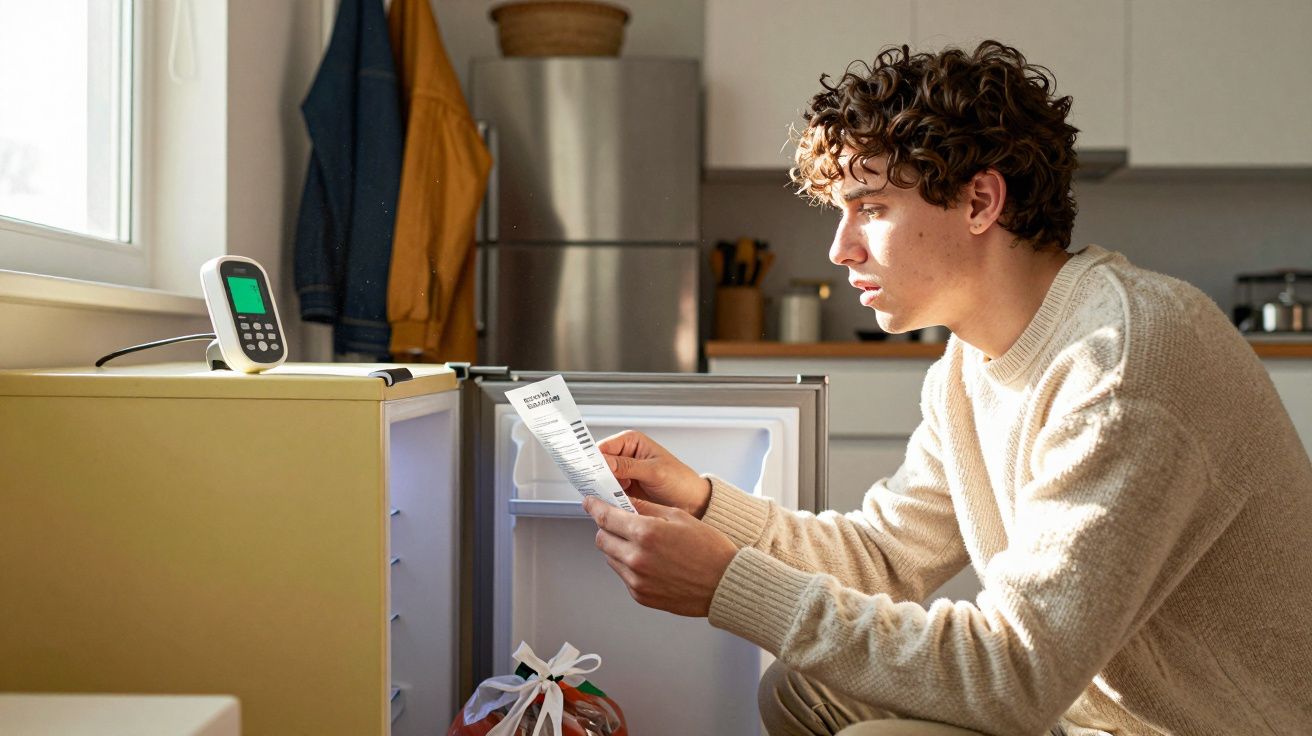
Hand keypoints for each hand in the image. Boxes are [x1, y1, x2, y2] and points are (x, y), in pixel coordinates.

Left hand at [583, 496, 737, 617]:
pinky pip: (623, 575)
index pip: (605, 518)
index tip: (590, 503)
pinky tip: (650, 561)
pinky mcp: (640, 595)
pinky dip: (629, 565)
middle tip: (621, 523)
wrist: (724, 584)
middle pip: (602, 539)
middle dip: (607, 528)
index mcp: (646, 533)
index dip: (594, 507)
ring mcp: (637, 580)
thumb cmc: (709, 550)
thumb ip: (646, 508)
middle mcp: (636, 558)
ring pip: (610, 558)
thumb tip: (625, 501)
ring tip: (643, 544)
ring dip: (618, 547)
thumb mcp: (678, 517)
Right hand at [598, 430, 711, 517]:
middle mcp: (624, 456)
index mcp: (631, 442)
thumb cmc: (680, 480)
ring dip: (602, 489)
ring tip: (607, 496)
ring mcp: (623, 474)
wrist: (692, 502)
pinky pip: (608, 493)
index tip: (587, 471)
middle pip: (598, 464)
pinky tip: (612, 503)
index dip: (593, 458)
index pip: (603, 447)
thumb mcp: (654, 471)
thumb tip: (605, 462)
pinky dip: (608, 499)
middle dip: (596, 476)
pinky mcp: (623, 490)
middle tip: (596, 486)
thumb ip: (628, 466)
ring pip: (601, 480)